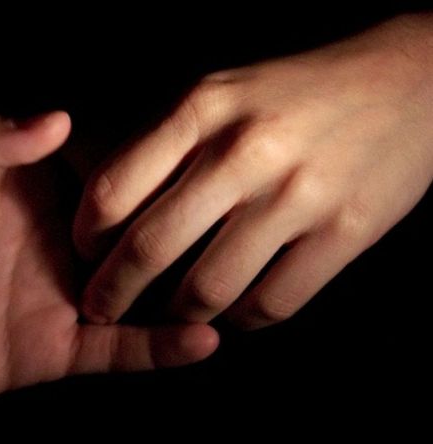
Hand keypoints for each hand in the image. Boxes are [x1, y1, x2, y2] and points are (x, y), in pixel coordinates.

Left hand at [0, 110, 217, 406]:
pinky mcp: (49, 348)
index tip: (203, 158)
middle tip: (245, 223)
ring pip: (139, 292)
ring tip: (242, 284)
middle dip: (187, 228)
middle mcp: (55, 237)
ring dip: (188, 290)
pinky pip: (114, 350)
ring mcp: (57, 294)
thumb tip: (58, 119)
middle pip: (136, 230)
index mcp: (27, 185)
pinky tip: (203, 341)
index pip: (106, 168)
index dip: (151, 164)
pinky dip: (157, 349)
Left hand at [74, 14, 432, 328]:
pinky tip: (232, 312)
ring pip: (209, 288)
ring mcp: (297, 196)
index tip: (85, 255)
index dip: (86, 236)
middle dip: (111, 293)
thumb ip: (163, 142)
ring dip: (177, 313)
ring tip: (168, 313)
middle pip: (149, 247)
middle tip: (99, 308)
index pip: (112, 190)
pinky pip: (273, 303)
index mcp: (202, 108)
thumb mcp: (219, 91)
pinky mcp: (345, 233)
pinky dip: (242, 320)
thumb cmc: (292, 93)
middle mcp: (244, 152)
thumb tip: (106, 204)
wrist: (405, 80)